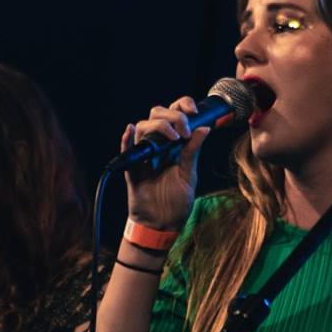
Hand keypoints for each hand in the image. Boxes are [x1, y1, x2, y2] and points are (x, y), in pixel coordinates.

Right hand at [122, 97, 210, 229]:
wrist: (162, 225)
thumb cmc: (176, 203)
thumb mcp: (189, 176)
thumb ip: (192, 152)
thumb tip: (205, 128)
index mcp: (175, 145)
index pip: (175, 114)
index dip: (182, 105)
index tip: (192, 110)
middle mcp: (158, 146)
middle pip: (157, 114)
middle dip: (173, 116)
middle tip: (184, 131)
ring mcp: (144, 155)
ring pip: (142, 127)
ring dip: (158, 127)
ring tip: (172, 138)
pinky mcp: (132, 168)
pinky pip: (125, 149)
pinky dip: (126, 139)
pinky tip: (129, 131)